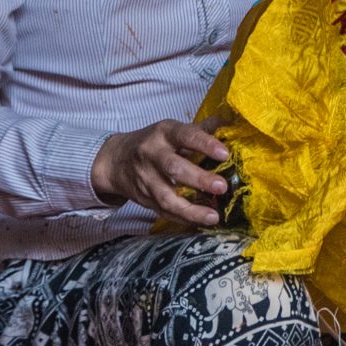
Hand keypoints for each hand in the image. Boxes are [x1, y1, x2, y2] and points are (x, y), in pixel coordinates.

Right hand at [92, 119, 230, 225]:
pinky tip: (200, 222)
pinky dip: (182, 219)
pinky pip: (163, 212)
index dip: (205, 144)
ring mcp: (146, 179)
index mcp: (164, 133)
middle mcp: (152, 154)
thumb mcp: (172, 130)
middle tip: (222, 187)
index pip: (185, 136)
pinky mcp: (144, 199)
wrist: (115, 160)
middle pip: (174, 168)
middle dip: (198, 179)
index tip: (224, 154)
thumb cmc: (154, 143)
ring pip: (166, 196)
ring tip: (213, 216)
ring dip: (191, 209)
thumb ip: (201, 129)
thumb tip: (230, 122)